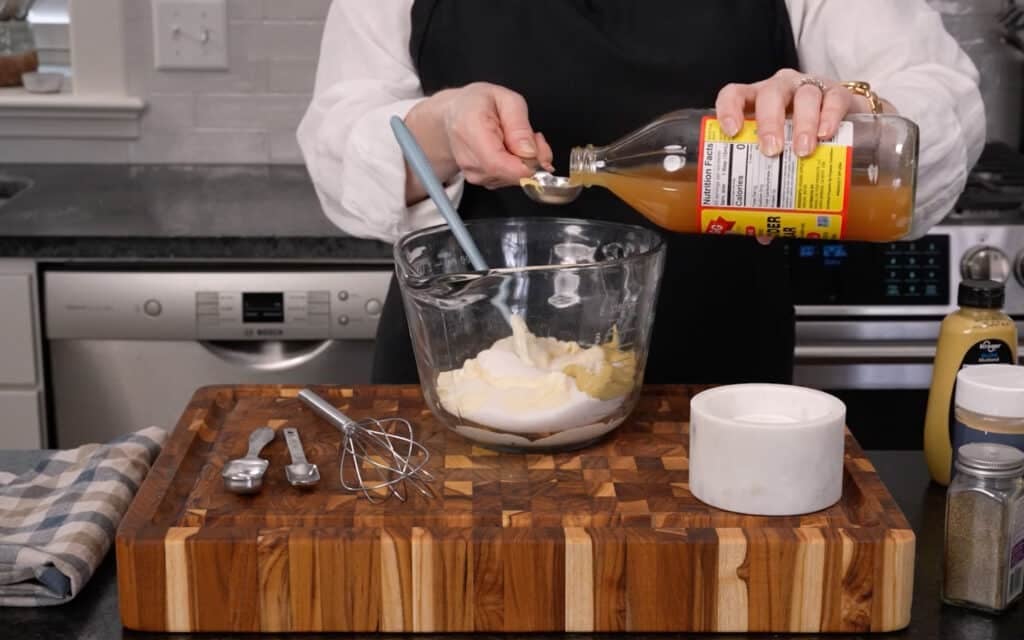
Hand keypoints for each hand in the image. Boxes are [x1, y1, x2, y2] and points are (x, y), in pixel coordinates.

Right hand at [403, 82, 553, 199]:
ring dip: (526, 162)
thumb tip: (530, 152)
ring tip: (517, 138)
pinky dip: (518, 167)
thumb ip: (520, 125)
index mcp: (472, 130)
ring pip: (513, 178)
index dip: (525, 166)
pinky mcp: (480, 180)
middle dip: (532, 159)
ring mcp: (473, 173)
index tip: (540, 156)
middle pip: (510, 173)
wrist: (454, 115)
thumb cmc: (478, 104)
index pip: (498, 163)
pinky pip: (509, 179)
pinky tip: (511, 150)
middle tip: (533, 136)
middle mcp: (469, 157)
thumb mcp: (506, 99)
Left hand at [714, 69, 887, 244]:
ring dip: (802, 123)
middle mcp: (781, 91)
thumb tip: (764, 233)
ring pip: (803, 95)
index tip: (731, 131)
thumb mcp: (783, 163)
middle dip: (768, 122)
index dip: (729, 108)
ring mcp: (810, 89)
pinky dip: (830, 115)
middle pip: (770, 95)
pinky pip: (834, 97)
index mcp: (756, 104)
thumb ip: (771, 193)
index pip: (735, 95)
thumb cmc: (803, 143)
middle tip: (772, 151)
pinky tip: (827, 134)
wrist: (850, 125)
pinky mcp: (841, 93)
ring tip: (803, 151)